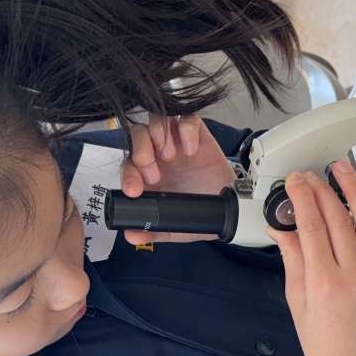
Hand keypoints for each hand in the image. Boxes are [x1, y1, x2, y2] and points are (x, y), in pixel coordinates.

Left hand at [120, 114, 236, 243]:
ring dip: (159, 137)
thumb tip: (131, 235)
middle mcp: (158, 155)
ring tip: (171, 158)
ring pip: (156, 121)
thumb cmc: (197, 212)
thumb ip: (151, 231)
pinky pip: (187, 119)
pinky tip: (191, 150)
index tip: (135, 190)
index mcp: (146, 175)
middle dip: (141, 153)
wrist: (227, 209)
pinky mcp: (196, 135)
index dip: (128, 175)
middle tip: (154, 175)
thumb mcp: (172, 228)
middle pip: (137, 136)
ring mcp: (176, 142)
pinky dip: (186, 130)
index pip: (127, 166)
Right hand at [268, 161, 355, 355]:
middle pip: (337, 217)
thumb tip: (282, 230)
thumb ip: (292, 259)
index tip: (295, 183)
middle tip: (309, 177)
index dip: (301, 197)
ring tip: (343, 170)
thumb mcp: (297, 301)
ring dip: (355, 189)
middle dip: (321, 189)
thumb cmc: (324, 345)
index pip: (311, 225)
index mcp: (324, 282)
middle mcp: (354, 275)